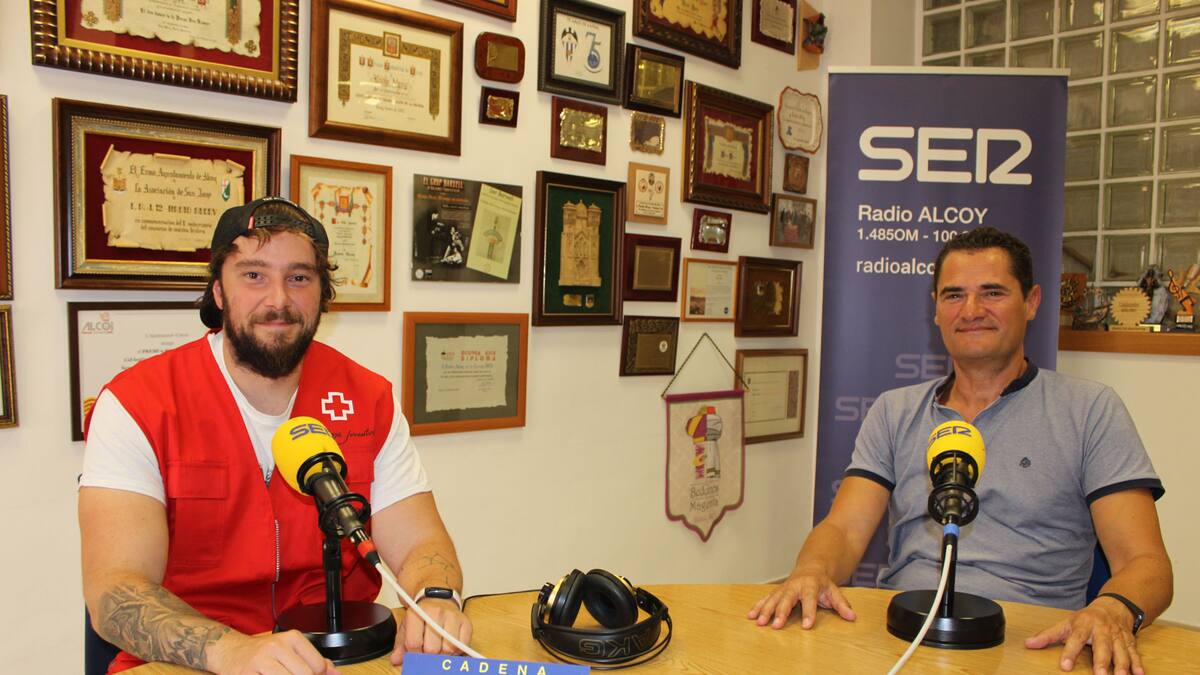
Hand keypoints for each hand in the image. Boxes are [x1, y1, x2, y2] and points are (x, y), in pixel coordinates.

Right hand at [209, 630, 339, 674]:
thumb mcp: (290, 649)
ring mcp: (261, 661)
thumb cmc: (264, 652)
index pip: (317, 666)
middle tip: (293, 674)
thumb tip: (336, 673)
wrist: (231, 651)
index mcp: (292, 638)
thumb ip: (315, 660)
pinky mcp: (247, 674)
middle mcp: (277, 647)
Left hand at [390, 598, 473, 664]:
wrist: (438, 597)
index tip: (416, 653)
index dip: (414, 654)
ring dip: (443, 654)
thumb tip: (396, 660)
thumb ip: (401, 644)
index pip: (414, 643)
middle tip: (427, 651)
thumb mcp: (407, 625)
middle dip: (428, 655)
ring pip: (448, 649)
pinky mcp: (466, 622)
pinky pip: (462, 646)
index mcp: (417, 613)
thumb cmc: (422, 614)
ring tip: (439, 648)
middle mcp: (436, 613)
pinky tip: (449, 644)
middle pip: (432, 649)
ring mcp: (453, 617)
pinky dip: (456, 651)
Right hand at [747, 566, 856, 629]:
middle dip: (780, 613)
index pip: (810, 599)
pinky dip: (758, 606)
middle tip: (776, 626)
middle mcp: (795, 585)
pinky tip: (751, 616)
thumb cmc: (822, 583)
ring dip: (765, 610)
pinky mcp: (777, 591)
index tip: (807, 626)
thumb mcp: (834, 592)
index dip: (809, 612)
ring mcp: (784, 588)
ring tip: (760, 622)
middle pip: (787, 599)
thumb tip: (852, 617)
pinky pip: (766, 598)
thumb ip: (842, 605)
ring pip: (773, 599)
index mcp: (810, 585)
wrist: (811, 567)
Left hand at [1024, 597, 1141, 674]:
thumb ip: (1048, 635)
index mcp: (1083, 624)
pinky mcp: (1130, 642)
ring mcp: (1117, 636)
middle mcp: (1102, 630)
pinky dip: (1138, 664)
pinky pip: (1135, 653)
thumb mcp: (1066, 623)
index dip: (1070, 652)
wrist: (1113, 606)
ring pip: (1121, 651)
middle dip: (1102, 660)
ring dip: (1122, 665)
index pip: (1075, 639)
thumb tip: (1028, 644)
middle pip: (1102, 646)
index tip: (1065, 666)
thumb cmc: (1085, 618)